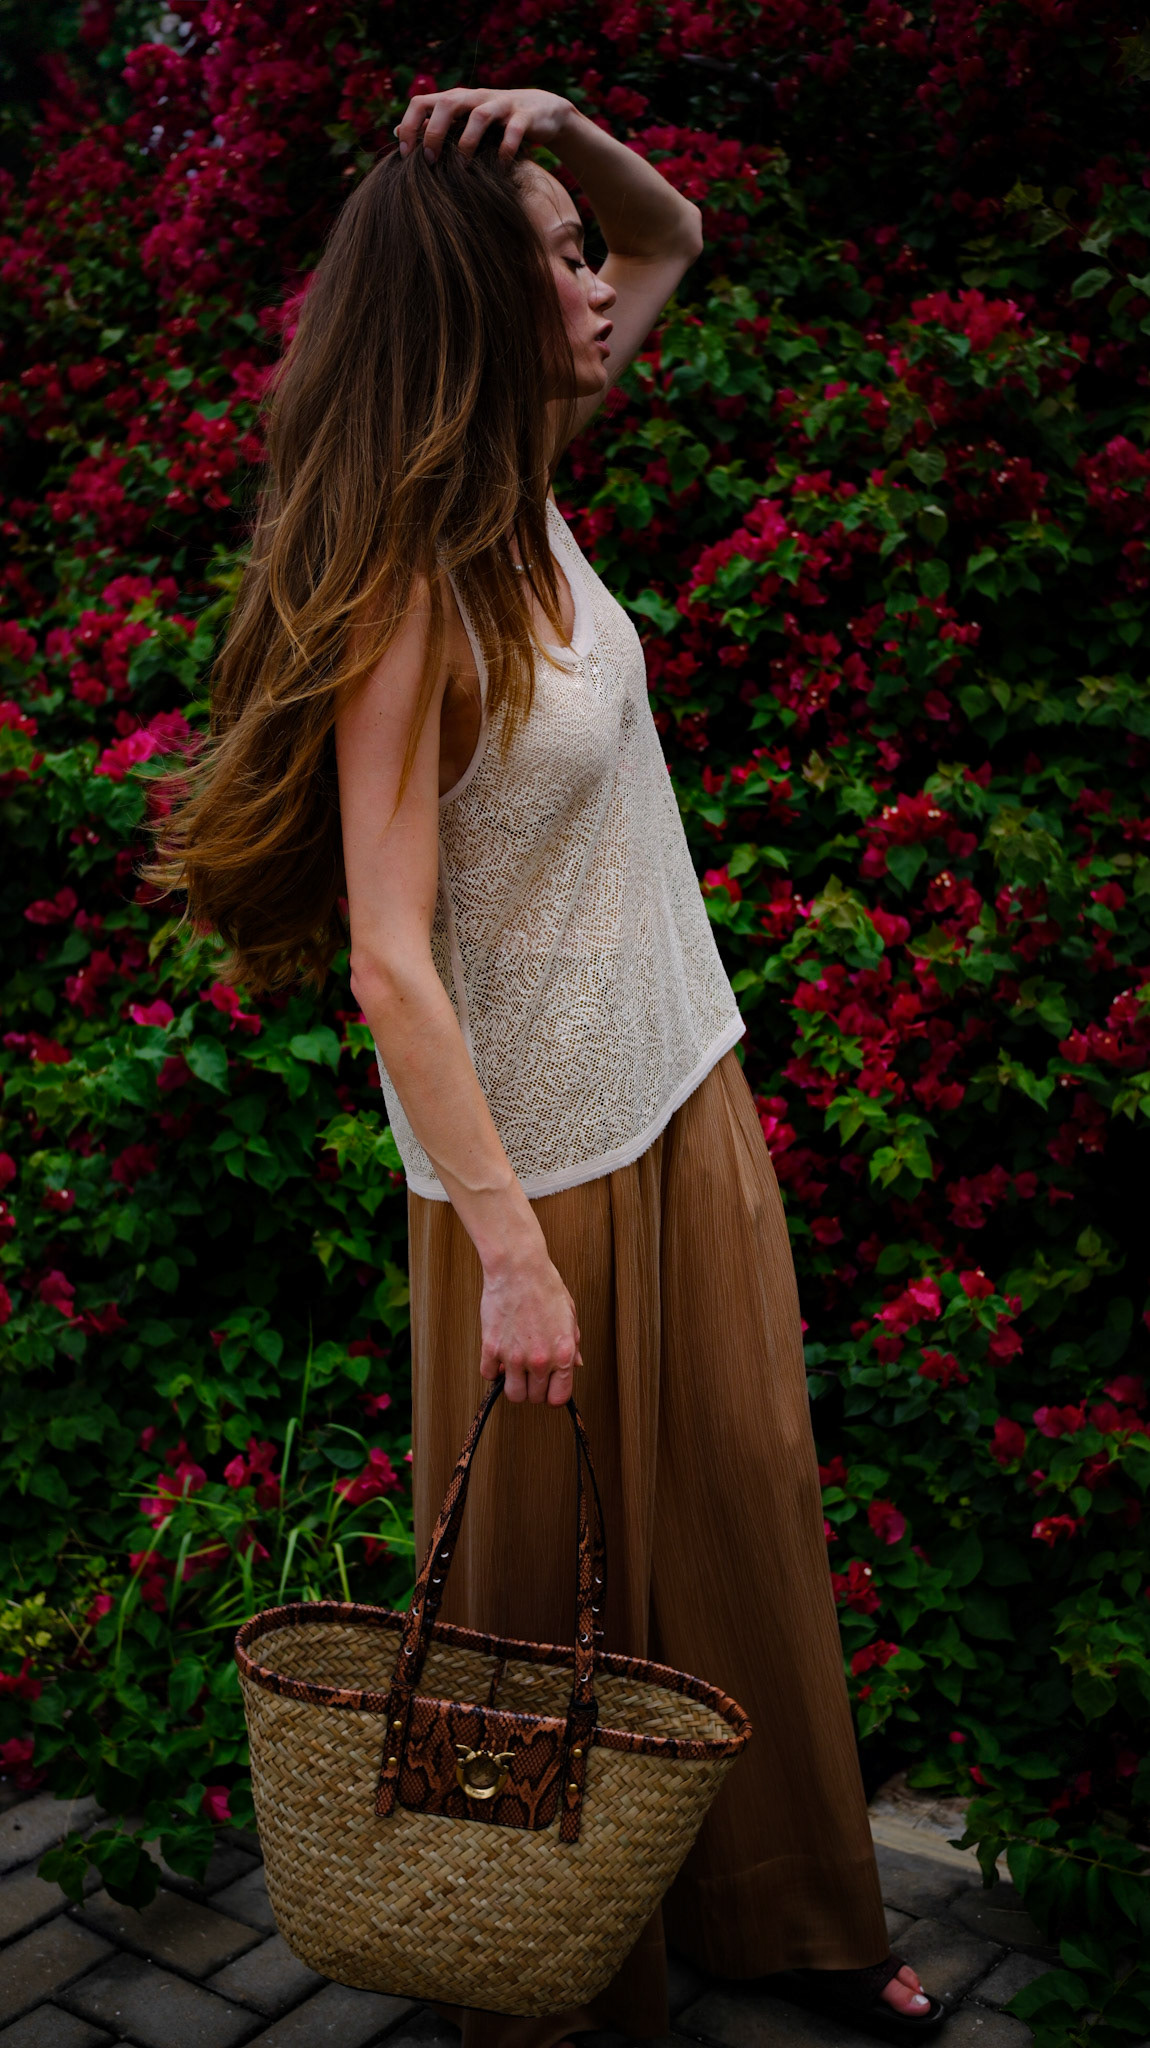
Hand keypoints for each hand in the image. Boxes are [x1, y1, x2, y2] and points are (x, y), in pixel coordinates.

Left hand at [394, 86, 572, 164]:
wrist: (542, 112)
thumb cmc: (495, 124)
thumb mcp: (462, 121)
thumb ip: (433, 125)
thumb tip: (396, 132)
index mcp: (456, 99)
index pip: (421, 102)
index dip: (409, 126)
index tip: (407, 156)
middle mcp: (475, 97)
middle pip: (447, 103)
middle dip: (435, 134)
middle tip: (432, 163)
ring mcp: (501, 104)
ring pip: (479, 116)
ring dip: (467, 144)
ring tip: (463, 169)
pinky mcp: (524, 116)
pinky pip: (512, 133)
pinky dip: (504, 152)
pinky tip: (500, 168)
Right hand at [478, 1242, 581, 1406]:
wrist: (519, 1268)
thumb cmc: (545, 1286)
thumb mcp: (569, 1315)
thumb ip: (573, 1344)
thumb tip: (576, 1364)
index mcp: (563, 1353)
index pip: (559, 1396)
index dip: (553, 1395)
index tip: (548, 1388)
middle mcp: (540, 1360)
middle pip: (535, 1398)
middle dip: (533, 1388)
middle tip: (530, 1372)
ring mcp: (514, 1356)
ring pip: (512, 1394)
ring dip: (513, 1384)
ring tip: (514, 1369)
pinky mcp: (491, 1348)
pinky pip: (488, 1375)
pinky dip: (492, 1370)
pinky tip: (498, 1358)